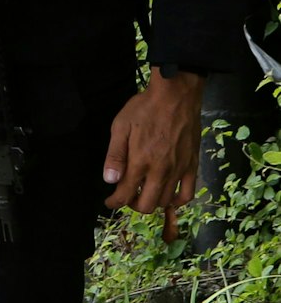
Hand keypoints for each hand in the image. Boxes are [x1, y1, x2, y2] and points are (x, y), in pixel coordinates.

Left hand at [104, 70, 205, 242]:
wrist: (176, 97)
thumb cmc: (144, 109)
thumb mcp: (121, 127)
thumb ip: (115, 156)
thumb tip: (110, 181)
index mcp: (140, 161)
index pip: (125, 194)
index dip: (114, 202)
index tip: (109, 202)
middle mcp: (161, 171)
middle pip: (146, 205)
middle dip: (132, 204)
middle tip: (126, 195)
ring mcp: (179, 170)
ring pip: (165, 201)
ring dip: (152, 202)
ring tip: (143, 192)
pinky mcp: (192, 166)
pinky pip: (188, 194)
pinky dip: (177, 201)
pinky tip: (168, 196)